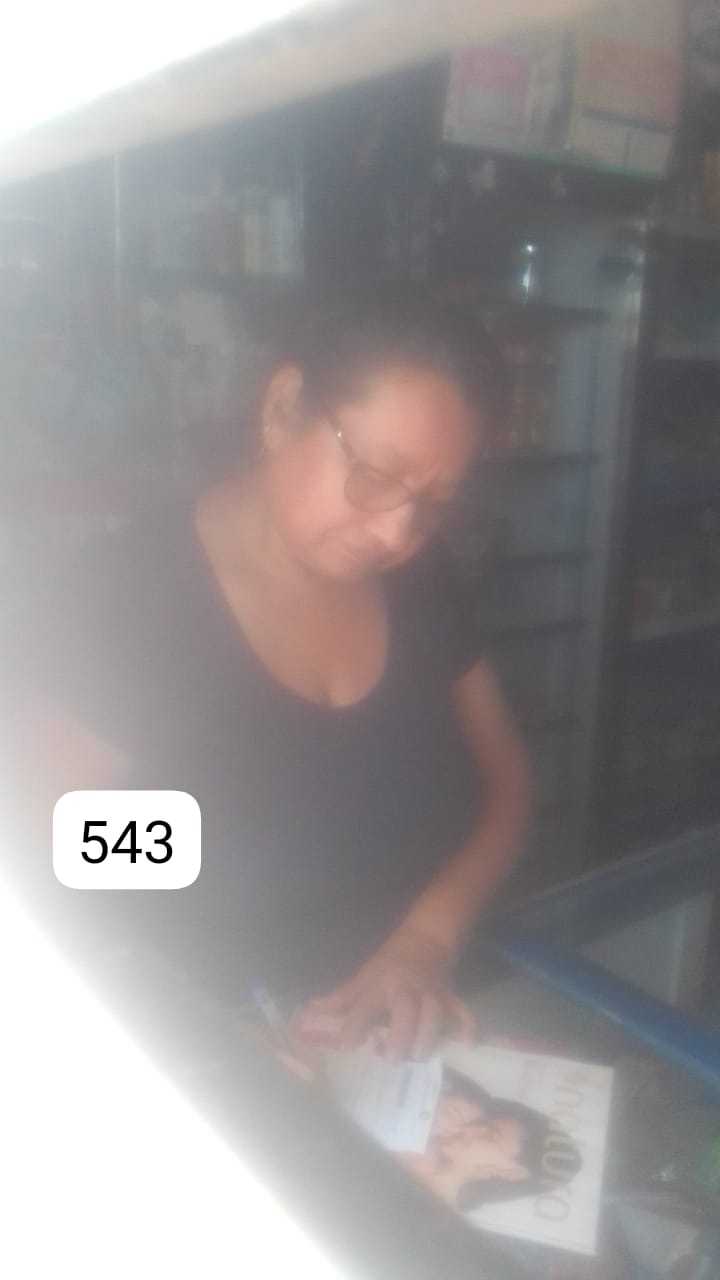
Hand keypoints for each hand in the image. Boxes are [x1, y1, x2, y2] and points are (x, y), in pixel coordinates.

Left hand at [293, 924, 475, 1060]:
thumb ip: (340, 1000)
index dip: (354, 1027)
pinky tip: (465, 1044)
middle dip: (399, 1037)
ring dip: (427, 1037)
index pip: (365, 1007)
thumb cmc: (389, 962)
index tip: (347, 1046)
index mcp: (381, 985)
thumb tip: (309, 1014)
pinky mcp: (450, 996)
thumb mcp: (363, 976)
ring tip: (418, 1056)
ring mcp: (430, 992)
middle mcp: (406, 989)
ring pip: (434, 1014)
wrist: (426, 938)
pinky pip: (462, 1011)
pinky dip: (466, 1027)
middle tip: (391, 1057)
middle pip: (405, 1011)